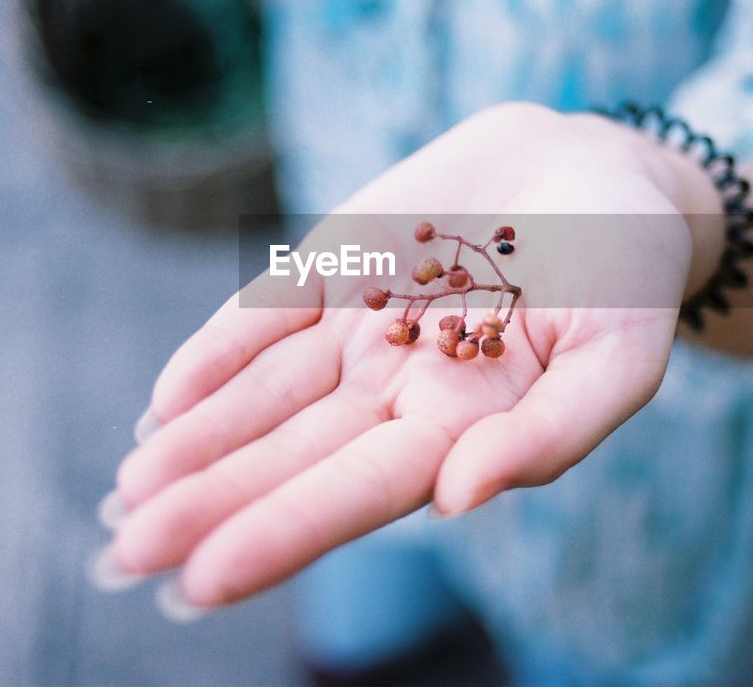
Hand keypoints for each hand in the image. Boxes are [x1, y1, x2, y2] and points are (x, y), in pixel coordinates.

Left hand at [100, 102, 718, 611]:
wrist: (600, 170)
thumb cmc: (626, 278)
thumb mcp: (620, 359)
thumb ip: (550, 435)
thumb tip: (461, 499)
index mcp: (459, 428)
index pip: (358, 492)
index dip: (282, 532)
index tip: (200, 581)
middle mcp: (394, 389)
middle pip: (290, 454)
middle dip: (211, 502)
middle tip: (127, 552)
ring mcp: (358, 327)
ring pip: (263, 392)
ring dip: (197, 437)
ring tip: (130, 489)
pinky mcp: (336, 262)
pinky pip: (265, 310)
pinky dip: (216, 351)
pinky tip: (164, 400)